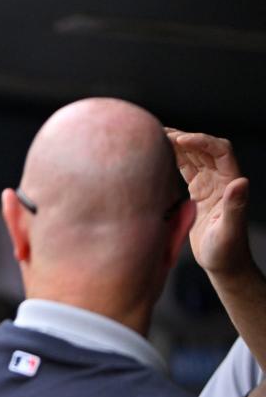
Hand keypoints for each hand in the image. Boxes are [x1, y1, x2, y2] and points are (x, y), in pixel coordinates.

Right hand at [166, 129, 251, 277]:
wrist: (223, 263)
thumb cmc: (227, 251)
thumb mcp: (230, 231)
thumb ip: (236, 206)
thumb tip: (240, 181)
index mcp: (230, 183)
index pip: (220, 151)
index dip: (202, 140)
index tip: (181, 139)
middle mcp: (221, 179)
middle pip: (204, 148)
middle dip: (185, 138)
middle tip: (160, 133)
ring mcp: (209, 184)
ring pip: (193, 156)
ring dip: (177, 145)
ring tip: (154, 137)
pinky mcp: (197, 192)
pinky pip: (185, 168)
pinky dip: (173, 158)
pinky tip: (157, 154)